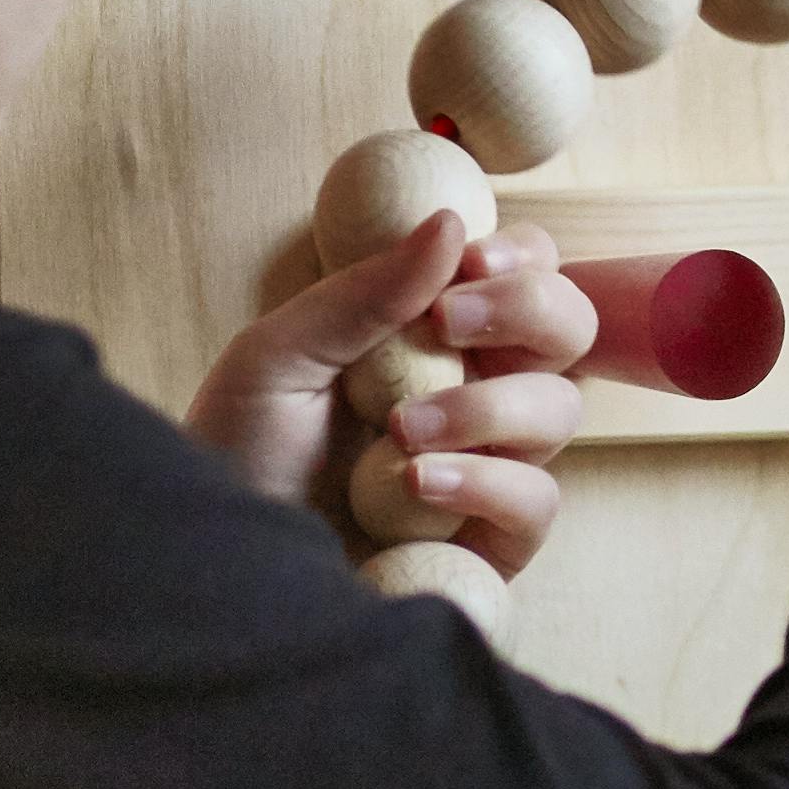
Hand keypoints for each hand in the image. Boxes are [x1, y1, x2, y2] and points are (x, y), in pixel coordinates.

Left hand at [187, 222, 596, 572]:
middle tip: (448, 322)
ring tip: (402, 431)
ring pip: (559, 410)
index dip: (519, 257)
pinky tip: (418, 485)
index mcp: (433, 336)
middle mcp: (476, 392)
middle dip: (527, 308)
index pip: (520, 274)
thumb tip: (452, 225)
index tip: (471, 263)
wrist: (220, 564)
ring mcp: (491, 468)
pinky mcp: (493, 544)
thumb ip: (364, 294)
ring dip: (488, 406)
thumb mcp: (279, 356)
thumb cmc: (237, 453)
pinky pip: (537, 500)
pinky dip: (486, 482)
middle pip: (568, 329)